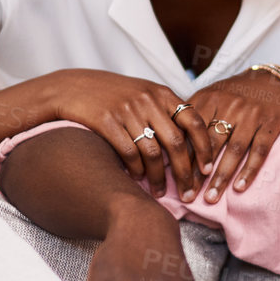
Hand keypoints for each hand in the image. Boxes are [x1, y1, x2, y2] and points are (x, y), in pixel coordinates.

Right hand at [39, 70, 213, 198]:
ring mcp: (126, 110)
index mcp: (161, 93)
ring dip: (159, 178)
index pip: (194, 121)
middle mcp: (147, 100)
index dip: (204, 147)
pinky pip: (129, 153)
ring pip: (153, 152)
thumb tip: (191, 142)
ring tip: (160, 192)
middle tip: (189, 193)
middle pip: (176, 143)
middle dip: (186, 172)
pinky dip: (136, 171)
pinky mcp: (106, 121)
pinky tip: (138, 179)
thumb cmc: (112, 95)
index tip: (208, 170)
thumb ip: (165, 112)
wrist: (72, 88)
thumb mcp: (143, 93)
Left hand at [186, 68, 279, 201]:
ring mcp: (251, 115)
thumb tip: (167, 144)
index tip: (173, 179)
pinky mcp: (270, 124)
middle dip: (198, 172)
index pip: (192, 131)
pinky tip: (239, 187)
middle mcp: (230, 105)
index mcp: (210, 98)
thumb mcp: (211, 95)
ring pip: (234, 150)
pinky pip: (259, 151)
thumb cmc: (235, 94)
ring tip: (211, 197)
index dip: (182, 156)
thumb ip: (191, 116)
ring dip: (221, 176)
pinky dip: (249, 170)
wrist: (272, 80)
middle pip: (210, 143)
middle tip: (188, 195)